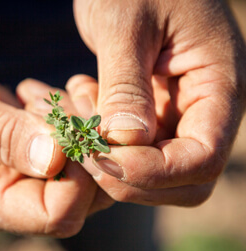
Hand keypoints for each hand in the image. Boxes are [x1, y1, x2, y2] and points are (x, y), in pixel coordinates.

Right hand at [0, 51, 110, 235]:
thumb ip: (3, 134)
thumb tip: (57, 158)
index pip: (56, 215)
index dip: (79, 177)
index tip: (72, 129)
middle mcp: (10, 195)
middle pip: (82, 197)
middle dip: (87, 147)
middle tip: (67, 100)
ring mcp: (23, 174)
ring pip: (85, 168)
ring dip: (80, 127)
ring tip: (46, 93)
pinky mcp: (31, 153)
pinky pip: (73, 146)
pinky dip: (73, 117)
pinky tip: (48, 93)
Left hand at [74, 0, 245, 205]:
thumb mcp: (126, 24)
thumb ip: (126, 85)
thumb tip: (126, 143)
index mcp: (218, 83)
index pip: (202, 158)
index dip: (154, 172)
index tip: (102, 158)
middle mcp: (203, 106)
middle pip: (184, 178)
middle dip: (133, 178)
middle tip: (86, 151)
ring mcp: (177, 110)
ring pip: (155, 168)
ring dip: (112, 159)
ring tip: (79, 109)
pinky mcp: (151, 108)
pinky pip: (132, 144)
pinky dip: (102, 139)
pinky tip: (81, 98)